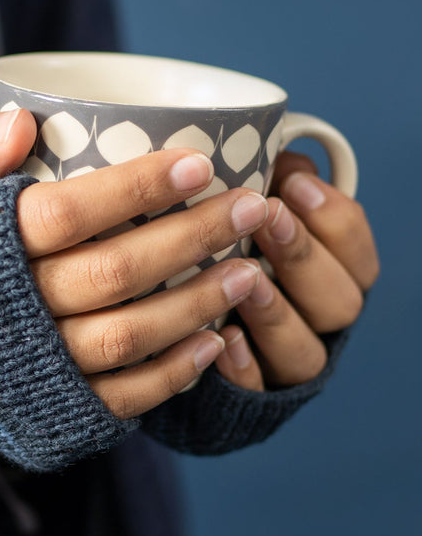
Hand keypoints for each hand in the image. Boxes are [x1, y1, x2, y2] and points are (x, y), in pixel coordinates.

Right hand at [0, 110, 272, 418]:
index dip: (135, 188)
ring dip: (196, 305)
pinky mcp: (44, 412)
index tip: (197, 163)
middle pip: (112, 273)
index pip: (65, 213)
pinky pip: (117, 400)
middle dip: (190, 238)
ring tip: (248, 269)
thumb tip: (20, 124)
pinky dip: (172, 375)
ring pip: (125, 337)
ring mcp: (26, 369)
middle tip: (251, 206)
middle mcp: (4, 312)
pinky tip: (216, 342)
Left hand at [214, 151, 379, 390]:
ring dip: (277, 310)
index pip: (358, 251)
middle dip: (305, 255)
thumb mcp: (245, 209)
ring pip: (305, 350)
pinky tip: (223, 338)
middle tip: (267, 216)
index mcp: (332, 271)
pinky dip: (243, 366)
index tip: (293, 181)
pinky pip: (256, 389)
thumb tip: (271, 144)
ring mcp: (285, 359)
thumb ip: (266, 181)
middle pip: (340, 302)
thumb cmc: (221, 244)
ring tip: (246, 278)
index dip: (334, 219)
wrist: (177, 316)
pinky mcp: (249, 391)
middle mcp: (318, 319)